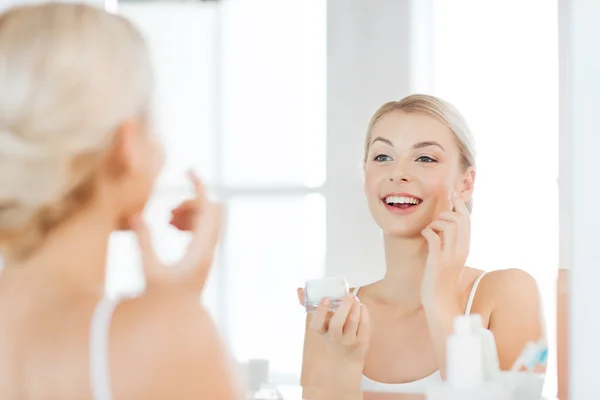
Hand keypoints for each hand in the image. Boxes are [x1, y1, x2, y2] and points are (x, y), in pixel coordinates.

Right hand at [130, 171, 221, 292]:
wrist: (177, 324)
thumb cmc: (162, 302)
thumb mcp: (149, 270)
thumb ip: (143, 241)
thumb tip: (135, 215)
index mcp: (201, 250)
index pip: (208, 209)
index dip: (200, 187)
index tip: (189, 171)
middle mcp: (209, 251)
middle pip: (212, 212)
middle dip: (192, 203)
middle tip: (169, 214)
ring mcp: (207, 254)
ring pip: (207, 220)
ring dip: (189, 213)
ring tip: (167, 221)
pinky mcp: (202, 259)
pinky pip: (202, 229)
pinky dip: (189, 222)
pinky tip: (170, 227)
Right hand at [303, 290, 369, 366]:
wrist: (344, 361)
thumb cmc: (331, 335)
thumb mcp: (322, 325)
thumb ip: (312, 307)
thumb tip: (299, 289)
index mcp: (322, 332)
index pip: (317, 324)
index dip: (321, 311)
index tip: (326, 298)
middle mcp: (334, 339)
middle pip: (337, 323)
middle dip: (344, 306)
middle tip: (349, 294)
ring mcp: (348, 341)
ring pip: (353, 321)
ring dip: (355, 306)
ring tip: (355, 299)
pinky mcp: (361, 342)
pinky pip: (364, 324)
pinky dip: (363, 312)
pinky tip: (361, 306)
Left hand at [420, 192, 470, 309]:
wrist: (440, 302)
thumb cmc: (442, 280)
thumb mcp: (450, 259)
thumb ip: (451, 244)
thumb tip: (445, 227)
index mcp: (465, 248)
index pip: (467, 221)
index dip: (460, 205)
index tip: (452, 196)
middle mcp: (461, 250)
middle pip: (460, 219)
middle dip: (446, 212)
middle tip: (436, 220)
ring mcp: (450, 256)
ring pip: (449, 225)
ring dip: (436, 222)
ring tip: (429, 230)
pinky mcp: (438, 262)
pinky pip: (434, 238)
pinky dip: (427, 231)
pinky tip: (424, 235)